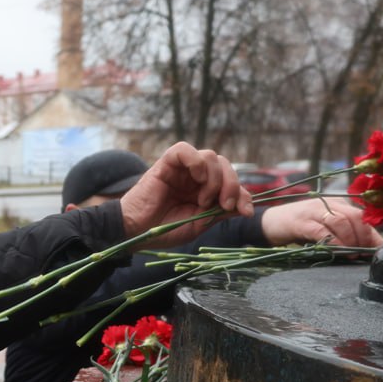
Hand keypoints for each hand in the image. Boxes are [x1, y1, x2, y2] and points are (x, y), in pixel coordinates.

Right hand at [119, 143, 252, 246]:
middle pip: (225, 165)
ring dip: (215, 178)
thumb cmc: (163, 231)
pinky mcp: (166, 163)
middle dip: (232, 185)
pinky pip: (184, 149)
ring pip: (210, 156)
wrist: (136, 232)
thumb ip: (219, 212)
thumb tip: (245, 206)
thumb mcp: (199, 224)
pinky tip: (197, 178)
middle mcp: (195, 176)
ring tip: (202, 199)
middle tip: (225, 205)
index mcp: (203, 190)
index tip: (245, 212)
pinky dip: (196, 161)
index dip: (243, 194)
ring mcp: (181, 169)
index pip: (231, 182)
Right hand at [260, 198, 382, 248]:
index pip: (361, 216)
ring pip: (341, 221)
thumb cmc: (300, 229)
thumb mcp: (324, 228)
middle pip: (355, 216)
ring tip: (352, 254)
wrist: (269, 223)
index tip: (379, 250)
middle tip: (364, 254)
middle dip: (364, 236)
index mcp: (336, 203)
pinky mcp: (301, 221)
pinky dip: (332, 242)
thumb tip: (368, 249)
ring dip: (350, 239)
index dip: (373, 234)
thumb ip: (343, 233)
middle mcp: (327, 203)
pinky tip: (336, 251)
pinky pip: (322, 231)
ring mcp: (313, 210)